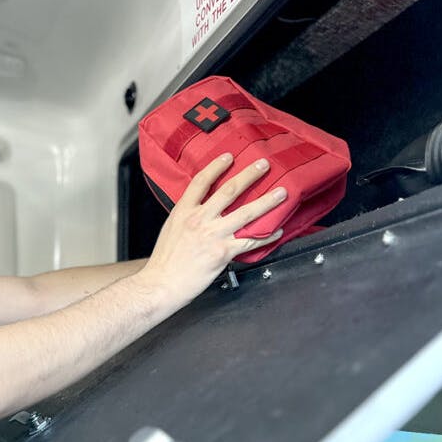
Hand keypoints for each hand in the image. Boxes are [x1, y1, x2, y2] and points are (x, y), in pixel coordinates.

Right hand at [137, 153, 285, 307]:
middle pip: (229, 190)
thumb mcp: (171, 229)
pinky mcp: (222, 252)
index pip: (202, 181)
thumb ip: (187, 216)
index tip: (229, 156)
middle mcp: (199, 219)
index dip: (217, 166)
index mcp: (183, 211)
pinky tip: (277, 231)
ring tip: (281, 193)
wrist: (161, 284)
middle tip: (263, 165)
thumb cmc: (164, 262)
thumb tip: (202, 209)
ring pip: (246, 213)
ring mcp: (212, 235)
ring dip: (267, 201)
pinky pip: (250, 241)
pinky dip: (266, 236)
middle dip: (249, 175)